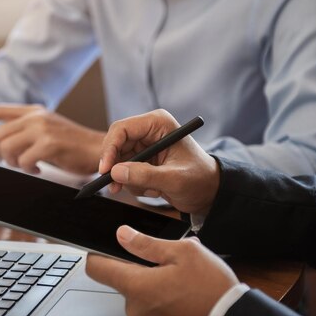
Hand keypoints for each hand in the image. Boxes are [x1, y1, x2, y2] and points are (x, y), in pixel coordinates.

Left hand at [0, 104, 104, 174]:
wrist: (99, 149)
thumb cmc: (74, 144)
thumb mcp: (49, 129)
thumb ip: (27, 130)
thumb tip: (3, 141)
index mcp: (35, 111)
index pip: (0, 110)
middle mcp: (36, 116)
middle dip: (3, 152)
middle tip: (18, 160)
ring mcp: (42, 128)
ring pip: (7, 148)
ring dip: (14, 162)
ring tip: (30, 165)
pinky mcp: (49, 143)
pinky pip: (24, 160)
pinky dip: (29, 169)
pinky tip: (40, 169)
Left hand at [86, 225, 238, 315]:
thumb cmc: (210, 287)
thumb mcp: (182, 252)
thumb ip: (147, 244)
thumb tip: (122, 234)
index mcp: (136, 285)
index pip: (96, 268)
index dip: (96, 252)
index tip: (102, 243)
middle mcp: (134, 306)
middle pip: (120, 277)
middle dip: (138, 263)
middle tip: (164, 256)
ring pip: (138, 288)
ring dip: (152, 277)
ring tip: (179, 272)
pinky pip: (150, 301)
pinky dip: (161, 291)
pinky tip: (182, 286)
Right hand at [99, 109, 219, 215]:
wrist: (209, 192)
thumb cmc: (200, 180)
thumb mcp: (174, 179)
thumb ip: (145, 175)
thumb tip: (116, 172)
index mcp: (158, 124)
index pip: (122, 129)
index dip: (110, 148)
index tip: (105, 170)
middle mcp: (149, 131)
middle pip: (116, 145)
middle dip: (116, 168)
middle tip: (115, 187)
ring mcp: (145, 145)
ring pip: (119, 161)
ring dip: (130, 180)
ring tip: (153, 190)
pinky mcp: (143, 159)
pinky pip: (125, 171)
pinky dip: (134, 184)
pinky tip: (155, 190)